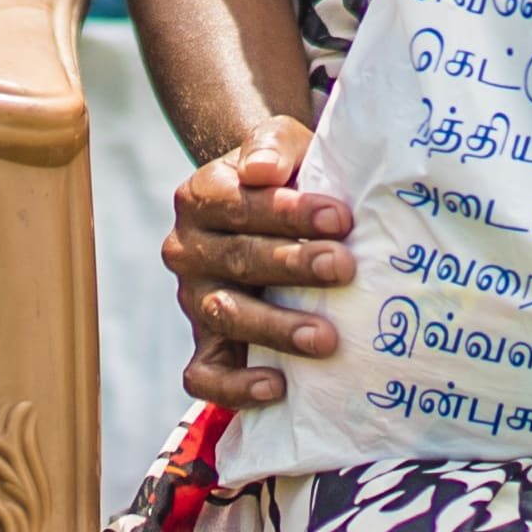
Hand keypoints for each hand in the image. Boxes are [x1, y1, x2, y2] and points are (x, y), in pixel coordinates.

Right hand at [167, 115, 351, 408]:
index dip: (288, 212)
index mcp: (200, 198)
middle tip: (344, 268)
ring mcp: (194, 300)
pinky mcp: (205, 345)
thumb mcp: (283, 144)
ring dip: (276, 328)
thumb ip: (273, 147)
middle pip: (237, 259)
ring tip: (325, 337)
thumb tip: (262, 170)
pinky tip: (277, 387)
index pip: (237, 204)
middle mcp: (187, 249)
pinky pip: (205, 375)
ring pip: (224, 316)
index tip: (340, 218)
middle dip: (294, 265)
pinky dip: (235, 387)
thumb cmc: (287, 178)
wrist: (272, 215)